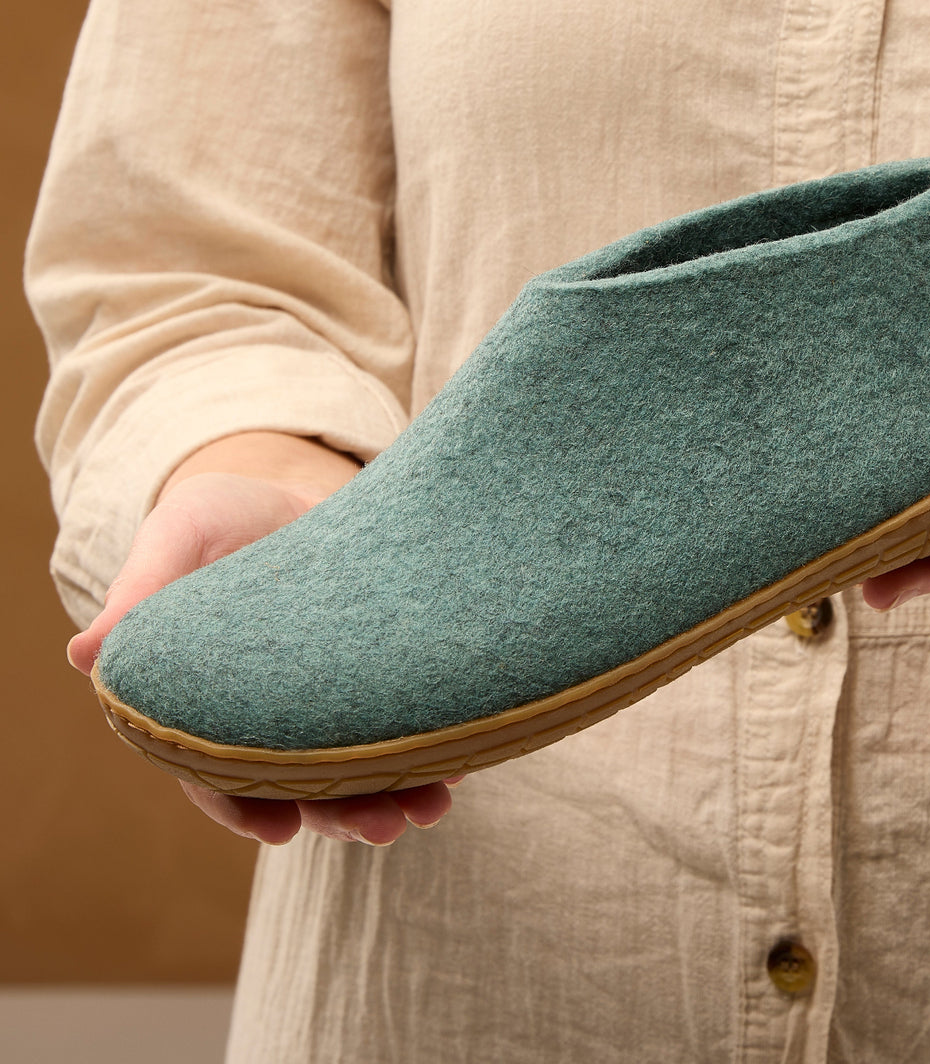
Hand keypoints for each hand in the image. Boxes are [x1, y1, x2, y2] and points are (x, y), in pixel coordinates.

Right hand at [68, 433, 455, 844]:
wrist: (292, 483)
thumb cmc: (221, 513)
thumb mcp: (179, 536)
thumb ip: (142, 593)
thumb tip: (83, 655)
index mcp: (206, 699)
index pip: (215, 773)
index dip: (242, 808)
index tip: (281, 831)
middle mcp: (268, 714)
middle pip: (300, 783)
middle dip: (341, 813)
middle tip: (381, 829)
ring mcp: (328, 697)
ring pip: (358, 766)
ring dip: (394, 793)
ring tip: (433, 807)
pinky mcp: (375, 673)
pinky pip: (402, 724)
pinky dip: (432, 747)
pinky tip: (461, 760)